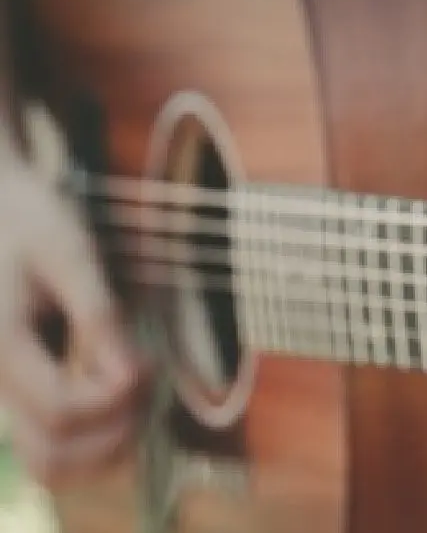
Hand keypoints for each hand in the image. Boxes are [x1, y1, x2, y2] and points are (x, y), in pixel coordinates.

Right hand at [0, 146, 144, 488]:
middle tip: (149, 383)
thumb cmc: (29, 223)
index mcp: (2, 344)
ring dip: (106, 449)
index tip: (151, 364)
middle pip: (54, 453)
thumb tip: (132, 375)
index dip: (118, 398)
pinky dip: (91, 447)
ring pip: (49, 465)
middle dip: (117, 430)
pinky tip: (123, 406)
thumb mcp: (70, 254)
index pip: (63, 409)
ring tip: (138, 397)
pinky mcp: (18, 395)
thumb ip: (99, 316)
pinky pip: (49, 449)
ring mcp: (3, 395)